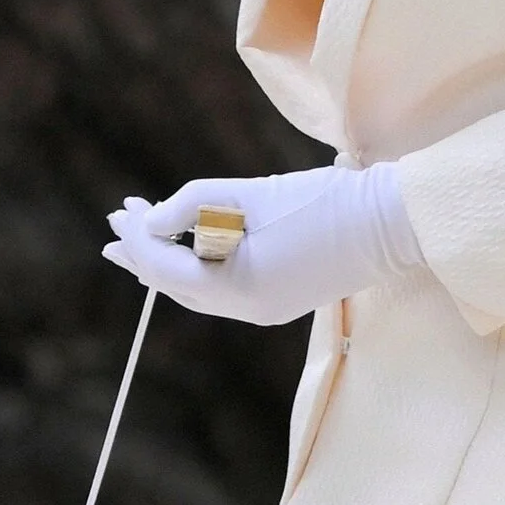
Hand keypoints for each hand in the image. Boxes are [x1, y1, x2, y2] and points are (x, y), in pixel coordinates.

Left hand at [102, 166, 421, 326]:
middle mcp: (247, 310)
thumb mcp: (249, 194)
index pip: (166, 267)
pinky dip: (199, 269)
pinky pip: (224, 291)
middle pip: (177, 286)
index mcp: (237, 289)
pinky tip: (188, 252)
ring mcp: (266, 310)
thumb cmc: (323, 201)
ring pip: (200, 292)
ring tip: (139, 239)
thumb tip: (155, 222)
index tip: (121, 212)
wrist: (390, 223)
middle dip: (144, 254)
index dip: (139, 239)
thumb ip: (193, 204)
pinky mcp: (281, 300)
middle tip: (115, 227)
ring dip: (169, 262)